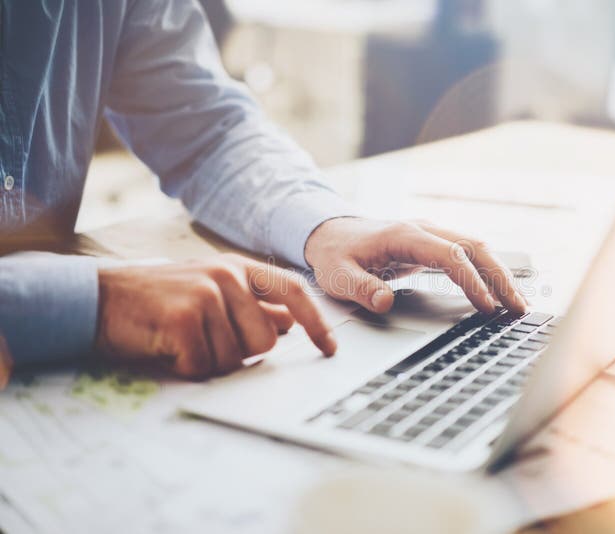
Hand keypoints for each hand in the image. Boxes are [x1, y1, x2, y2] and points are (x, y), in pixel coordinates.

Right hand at [95, 254, 335, 378]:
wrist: (97, 298)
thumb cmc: (157, 301)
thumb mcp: (209, 291)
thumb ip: (250, 304)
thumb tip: (289, 322)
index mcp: (237, 268)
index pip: (292, 291)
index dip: (316, 321)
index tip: (330, 348)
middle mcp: (226, 275)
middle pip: (265, 340)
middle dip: (239, 352)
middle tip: (205, 340)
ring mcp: (206, 293)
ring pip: (236, 357)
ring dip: (209, 361)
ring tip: (182, 340)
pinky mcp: (184, 317)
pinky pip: (205, 365)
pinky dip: (186, 367)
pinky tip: (167, 347)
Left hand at [304, 218, 526, 314]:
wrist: (331, 232)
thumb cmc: (336, 254)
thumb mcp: (338, 275)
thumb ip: (360, 288)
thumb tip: (385, 302)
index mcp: (405, 235)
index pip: (450, 256)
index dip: (471, 281)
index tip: (486, 307)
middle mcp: (425, 229)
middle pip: (475, 248)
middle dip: (501, 277)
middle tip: (519, 308)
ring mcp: (432, 234)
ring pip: (477, 248)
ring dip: (500, 274)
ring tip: (519, 304)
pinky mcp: (435, 243)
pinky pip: (469, 254)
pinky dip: (488, 271)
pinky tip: (500, 292)